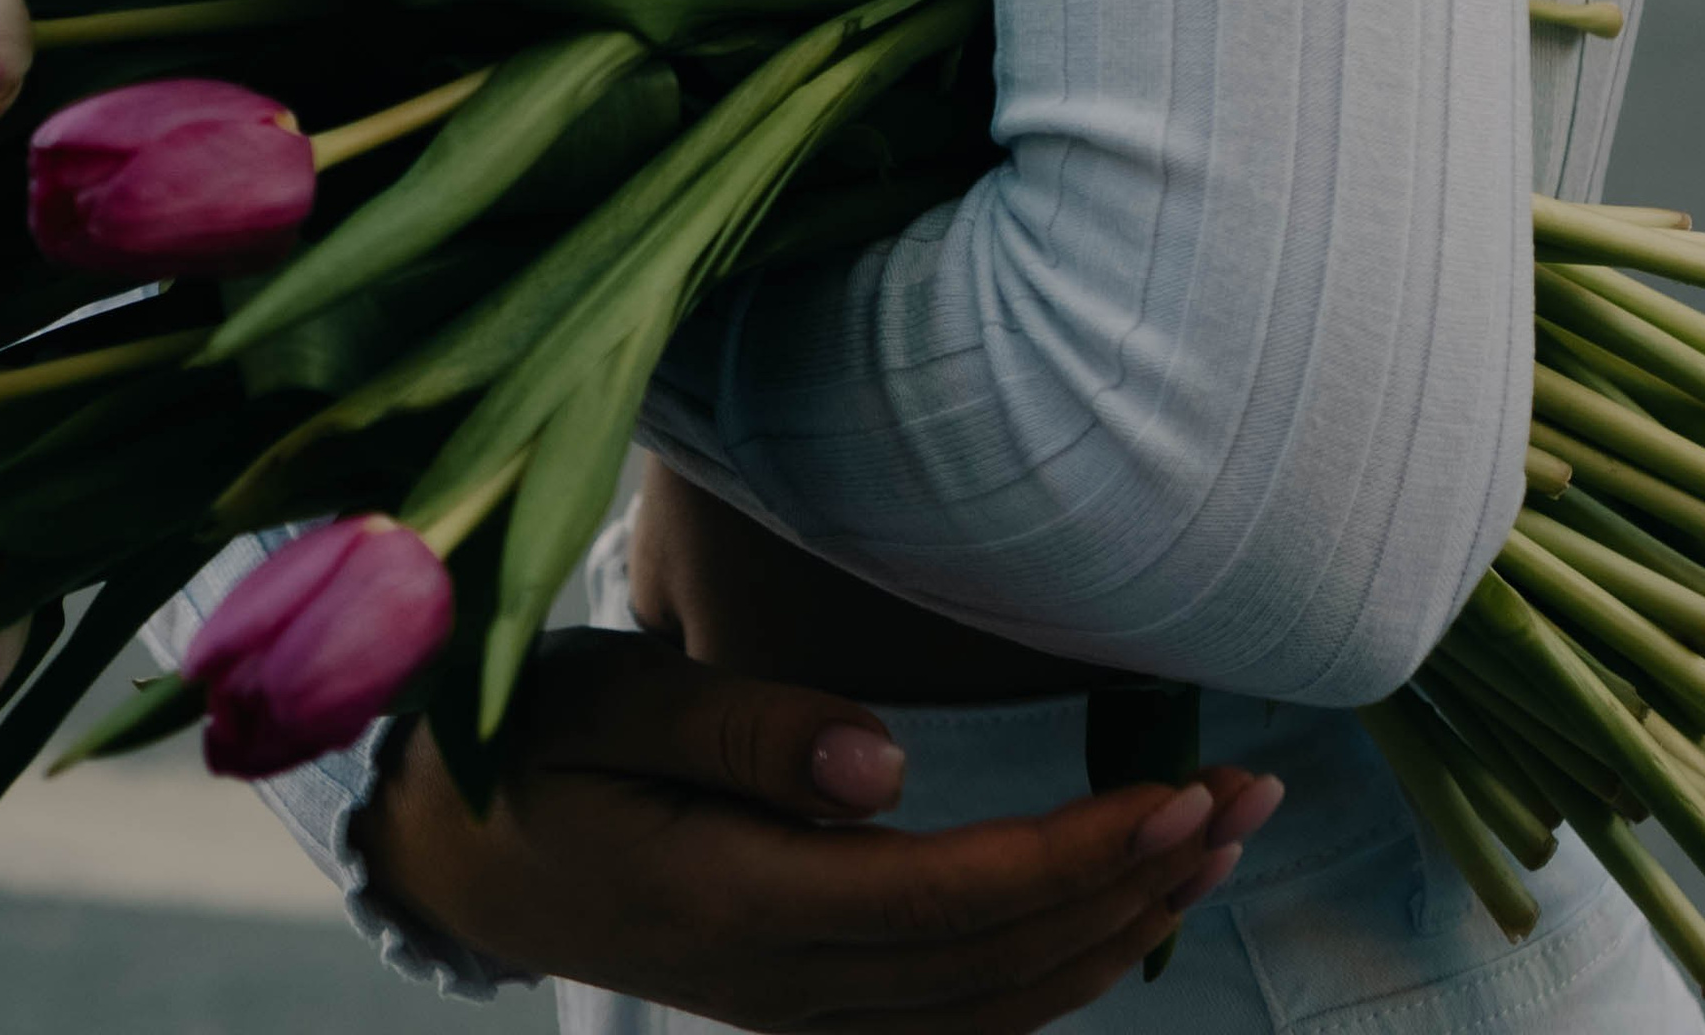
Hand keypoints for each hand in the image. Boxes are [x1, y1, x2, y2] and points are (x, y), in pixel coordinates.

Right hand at [360, 629, 1281, 1034]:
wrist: (452, 850)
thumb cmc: (527, 746)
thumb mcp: (603, 701)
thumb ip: (739, 727)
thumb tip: (884, 763)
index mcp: (737, 906)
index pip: (953, 901)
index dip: (1080, 854)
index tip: (1187, 788)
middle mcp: (782, 984)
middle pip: (1000, 960)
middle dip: (1138, 882)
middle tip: (1253, 797)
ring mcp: (797, 1010)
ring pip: (994, 1005)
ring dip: (1117, 928)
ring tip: (1217, 842)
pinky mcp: (805, 1002)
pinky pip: (957, 1021)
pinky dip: (1053, 977)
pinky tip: (1116, 917)